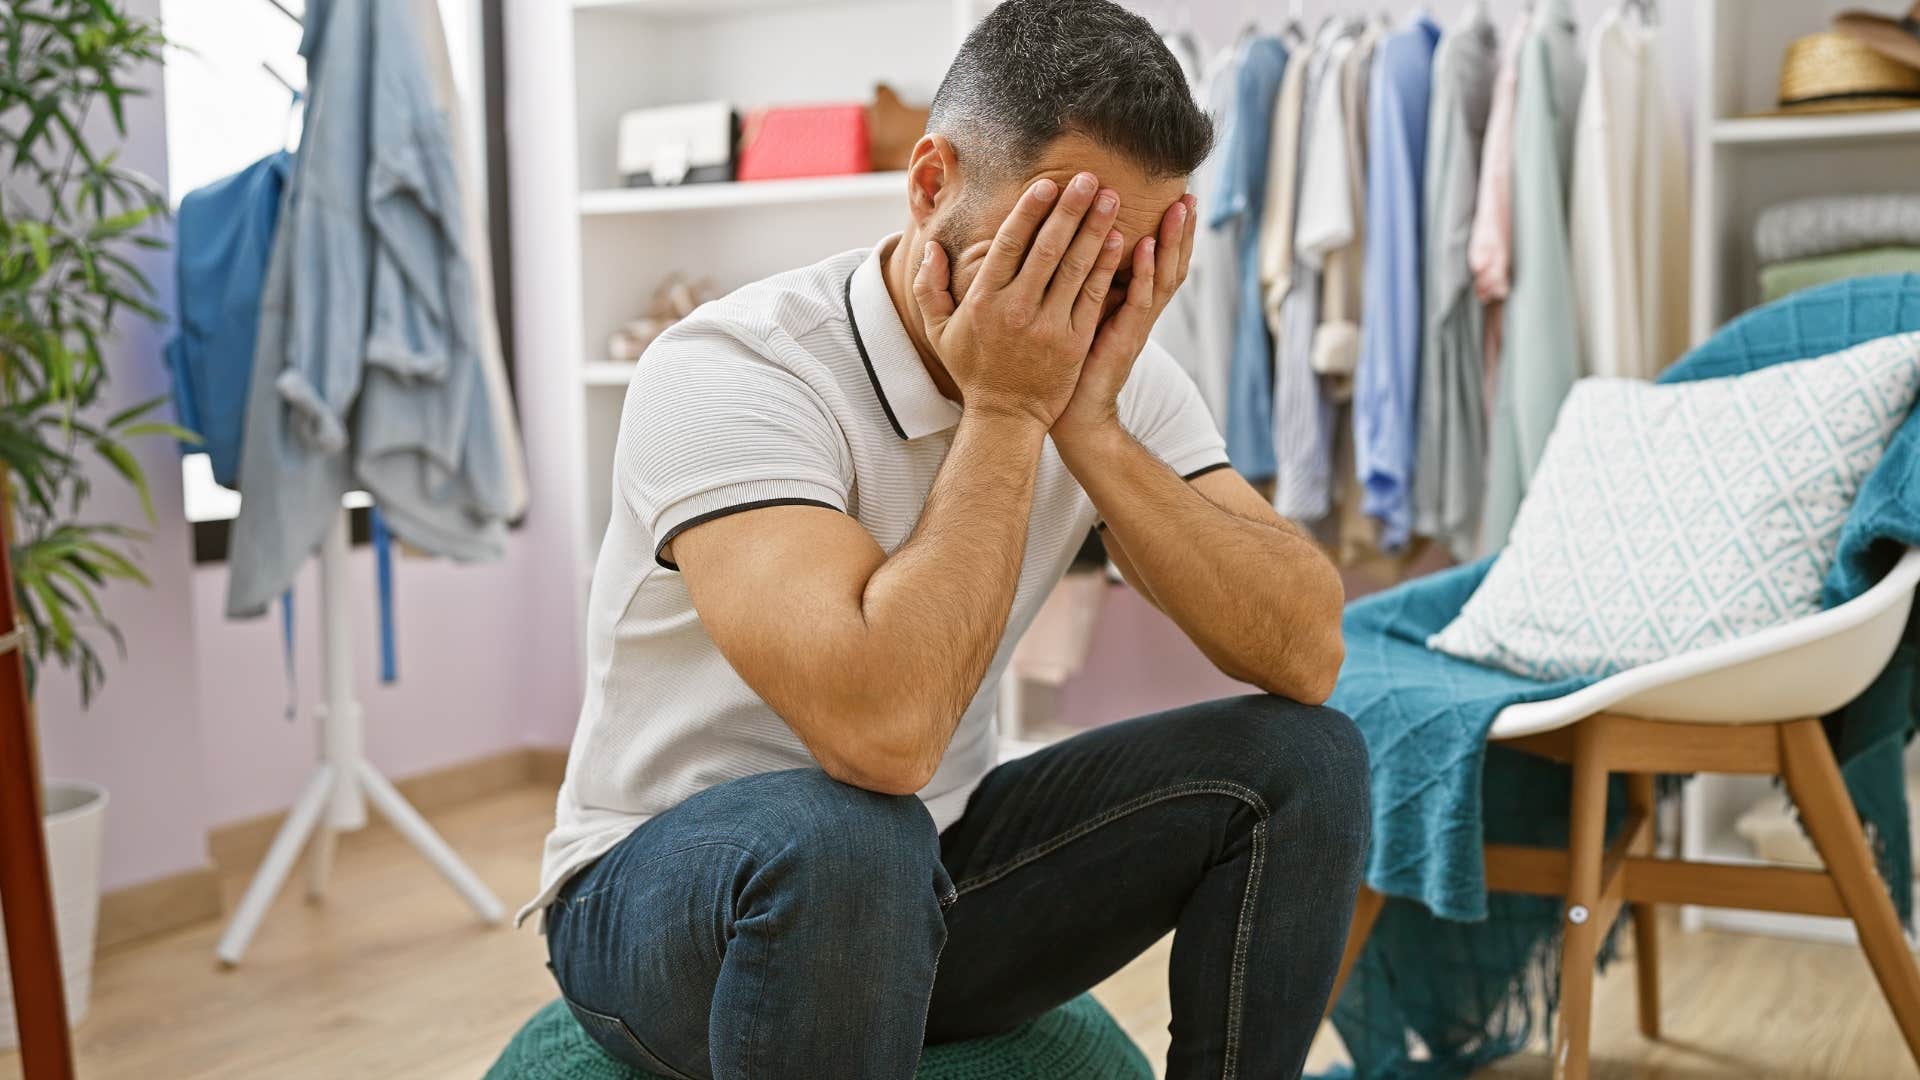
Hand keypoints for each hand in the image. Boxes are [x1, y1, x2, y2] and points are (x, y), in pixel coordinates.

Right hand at [912, 172, 1127, 429]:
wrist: (1006, 418)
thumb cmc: (973, 369)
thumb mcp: (938, 331)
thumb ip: (930, 287)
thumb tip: (931, 248)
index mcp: (984, 301)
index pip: (1010, 244)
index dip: (1030, 211)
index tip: (1047, 185)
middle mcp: (1017, 310)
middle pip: (1048, 248)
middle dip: (1070, 209)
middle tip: (1088, 178)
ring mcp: (1049, 327)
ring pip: (1076, 267)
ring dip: (1095, 229)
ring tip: (1110, 198)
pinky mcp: (1075, 342)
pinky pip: (1093, 296)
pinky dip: (1107, 266)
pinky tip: (1119, 240)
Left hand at [1053, 194, 1196, 445]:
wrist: (1073, 416)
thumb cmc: (1071, 365)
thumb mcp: (1083, 316)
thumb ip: (1088, 285)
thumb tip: (1074, 245)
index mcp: (1132, 306)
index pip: (1159, 262)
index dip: (1171, 233)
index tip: (1176, 198)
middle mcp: (1141, 314)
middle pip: (1171, 265)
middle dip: (1182, 231)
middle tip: (1190, 194)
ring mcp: (1136, 327)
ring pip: (1161, 278)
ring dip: (1171, 242)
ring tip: (1179, 209)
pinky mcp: (1123, 340)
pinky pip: (1137, 301)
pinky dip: (1141, 273)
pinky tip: (1142, 245)